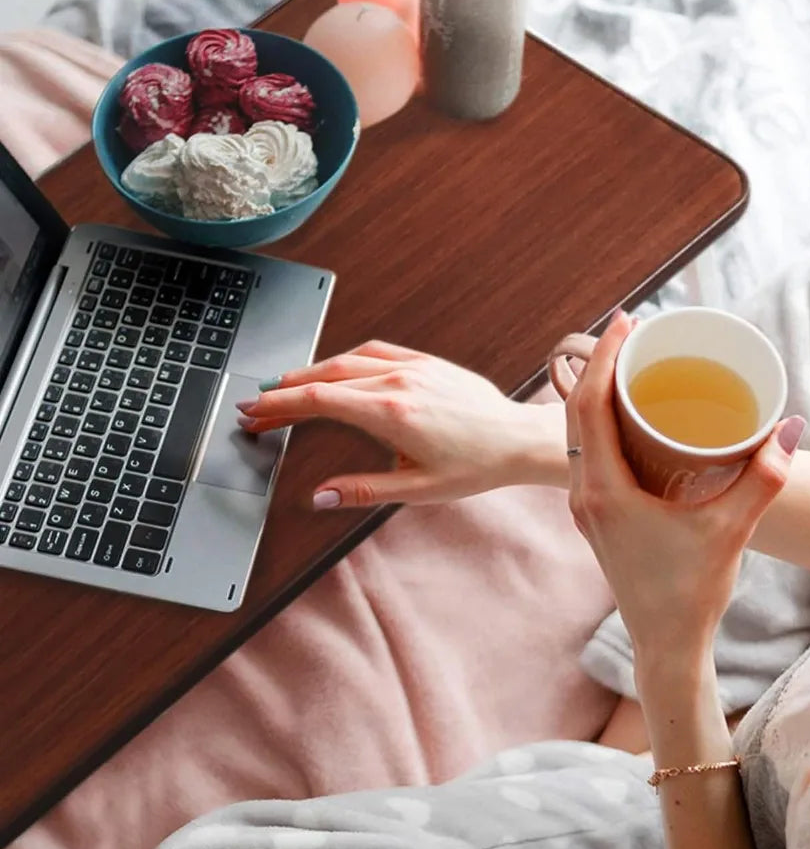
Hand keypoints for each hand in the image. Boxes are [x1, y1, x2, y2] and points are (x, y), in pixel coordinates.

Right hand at [235, 340, 564, 507]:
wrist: (516, 439)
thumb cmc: (476, 465)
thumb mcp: (418, 490)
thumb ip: (363, 491)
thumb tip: (319, 498)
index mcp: (393, 413)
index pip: (319, 401)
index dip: (279, 407)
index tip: (254, 414)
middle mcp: (400, 382)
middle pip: (324, 378)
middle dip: (284, 391)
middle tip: (256, 405)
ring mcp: (414, 367)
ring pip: (347, 359)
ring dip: (311, 371)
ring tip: (284, 387)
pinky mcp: (427, 361)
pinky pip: (377, 350)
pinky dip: (346, 358)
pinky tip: (333, 368)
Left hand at [566, 311, 804, 662]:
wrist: (664, 642)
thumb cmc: (692, 592)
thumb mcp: (732, 530)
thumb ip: (764, 479)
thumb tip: (791, 426)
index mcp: (604, 491)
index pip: (589, 406)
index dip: (604, 357)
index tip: (626, 321)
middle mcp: (584, 494)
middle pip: (576, 411)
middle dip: (600, 365)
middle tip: (632, 331)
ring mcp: (586, 506)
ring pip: (577, 433)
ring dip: (596, 392)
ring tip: (628, 361)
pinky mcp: (597, 515)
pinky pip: (587, 453)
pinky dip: (600, 422)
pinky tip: (627, 413)